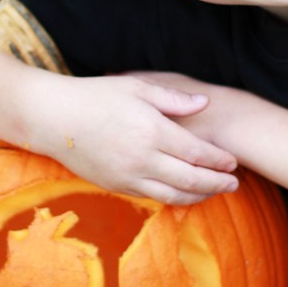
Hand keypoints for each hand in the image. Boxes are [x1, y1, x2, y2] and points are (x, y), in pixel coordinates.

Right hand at [28, 73, 238, 204]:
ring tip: (214, 192)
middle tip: (234, 184)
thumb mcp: (136, 87)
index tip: (233, 161)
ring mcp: (128, 176)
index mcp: (151, 130)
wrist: (53, 119)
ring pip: (173, 195)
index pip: (197, 152)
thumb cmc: (95, 96)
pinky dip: (174, 198)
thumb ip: (173, 99)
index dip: (219, 160)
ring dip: (198, 196)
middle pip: (191, 179)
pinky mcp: (116, 186)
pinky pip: (152, 198)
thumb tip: (205, 104)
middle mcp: (143, 158)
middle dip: (217, 183)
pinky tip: (184, 193)